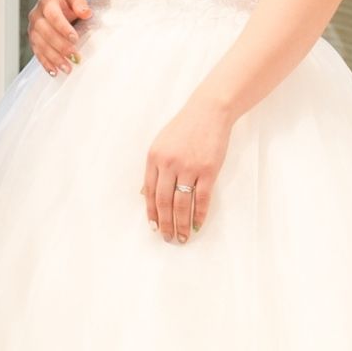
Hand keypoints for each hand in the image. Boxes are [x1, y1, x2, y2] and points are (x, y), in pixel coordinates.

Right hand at [27, 0, 89, 75]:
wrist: (58, 6)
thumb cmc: (69, 3)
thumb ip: (80, 3)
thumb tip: (86, 12)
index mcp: (47, 3)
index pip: (53, 16)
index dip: (63, 28)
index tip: (75, 38)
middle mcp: (36, 16)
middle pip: (45, 32)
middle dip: (60, 46)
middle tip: (75, 57)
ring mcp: (32, 29)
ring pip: (40, 45)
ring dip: (54, 58)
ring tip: (68, 68)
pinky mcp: (33, 41)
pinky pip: (37, 54)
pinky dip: (45, 63)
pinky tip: (54, 72)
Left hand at [142, 100, 232, 243]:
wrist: (208, 112)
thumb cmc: (184, 128)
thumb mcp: (161, 143)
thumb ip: (154, 167)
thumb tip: (143, 194)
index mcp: (154, 157)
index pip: (149, 191)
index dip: (151, 212)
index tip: (154, 227)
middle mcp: (168, 163)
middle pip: (163, 201)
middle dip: (165, 223)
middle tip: (167, 238)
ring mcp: (189, 167)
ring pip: (181, 204)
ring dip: (181, 224)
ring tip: (181, 238)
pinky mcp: (208, 170)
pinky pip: (202, 198)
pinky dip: (199, 215)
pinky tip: (197, 226)